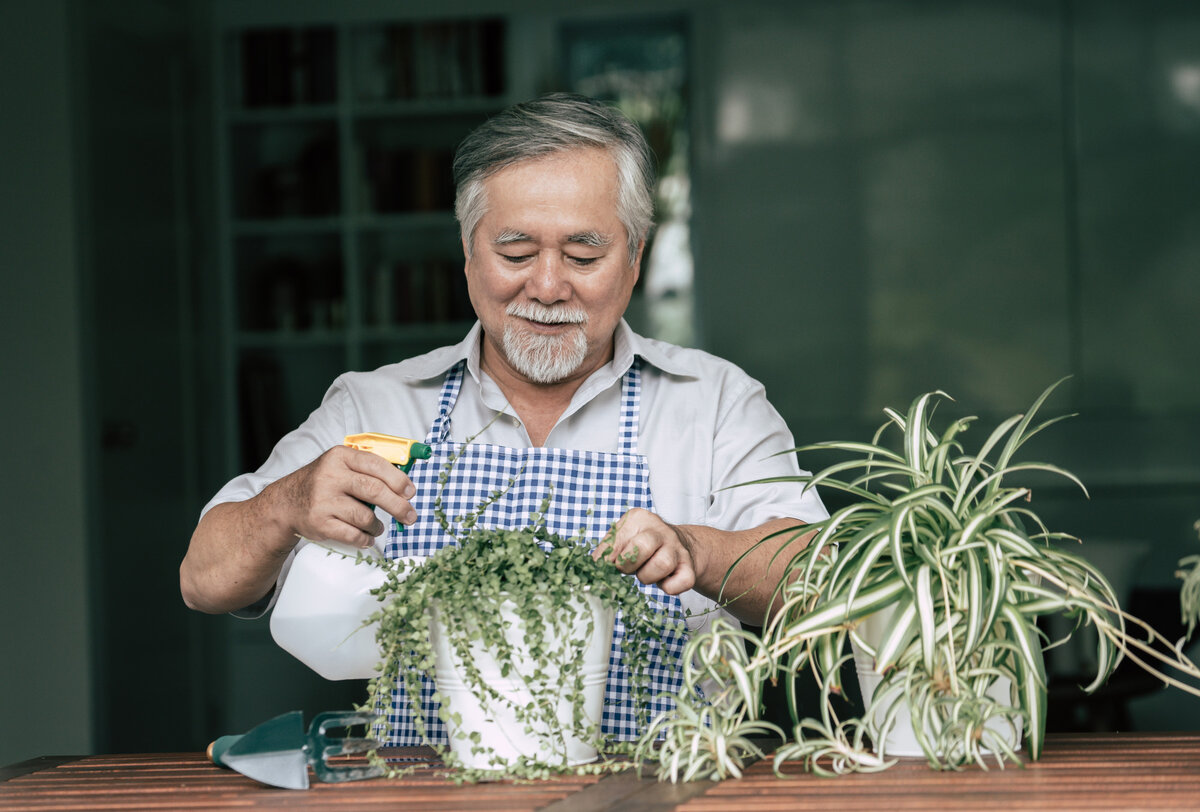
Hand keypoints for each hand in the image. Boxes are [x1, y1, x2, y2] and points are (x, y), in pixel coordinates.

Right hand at [269, 445, 416, 547]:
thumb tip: (404, 483)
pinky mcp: (320, 522)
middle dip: (398, 506)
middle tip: (410, 516)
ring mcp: (323, 500)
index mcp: (340, 457)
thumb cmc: (322, 483)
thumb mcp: (340, 465)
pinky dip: (365, 538)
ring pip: (365, 516)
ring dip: (377, 525)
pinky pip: (352, 534)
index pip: (376, 465)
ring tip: (378, 527)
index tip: (410, 492)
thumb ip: (368, 469)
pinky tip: (367, 537)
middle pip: (374, 490)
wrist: (286, 503)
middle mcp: (330, 476)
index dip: (398, 479)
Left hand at [594, 508, 701, 595]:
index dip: (609, 559)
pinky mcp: (689, 567)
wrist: (680, 544)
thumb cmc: (644, 543)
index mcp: (639, 518)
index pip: (616, 540)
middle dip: (628, 564)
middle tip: (625, 569)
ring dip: (647, 577)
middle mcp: (660, 530)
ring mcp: (677, 548)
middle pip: (641, 546)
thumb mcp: (623, 538)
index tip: (609, 565)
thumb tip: (594, 568)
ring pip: (662, 564)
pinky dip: (668, 588)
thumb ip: (607, 550)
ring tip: (645, 573)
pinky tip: (663, 581)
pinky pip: (679, 583)